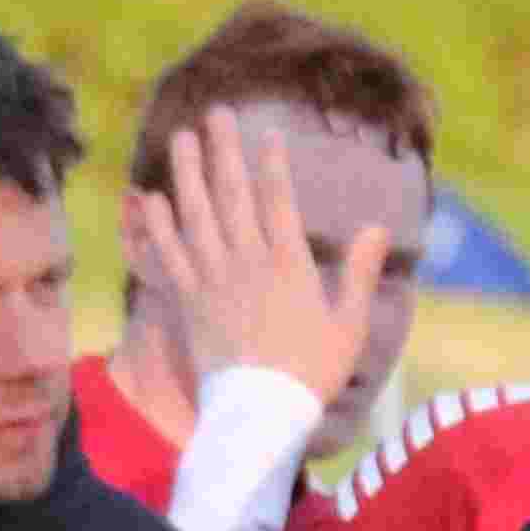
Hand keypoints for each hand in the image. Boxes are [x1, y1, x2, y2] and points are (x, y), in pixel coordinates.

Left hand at [124, 109, 386, 412]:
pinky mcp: (189, 302)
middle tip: (216, 114)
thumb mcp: (348, 326)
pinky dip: (159, 226)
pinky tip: (151, 198)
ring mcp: (214, 281)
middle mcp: (247, 263)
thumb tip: (378, 228)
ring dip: (188, 173)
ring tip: (183, 139)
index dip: (271, 163)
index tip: (267, 133)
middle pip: (232, 195)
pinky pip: (170, 255)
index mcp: (288, 265)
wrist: (260, 416)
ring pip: (197, 215)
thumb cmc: (311, 375)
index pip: (278, 201)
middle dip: (225, 151)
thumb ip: (360, 274)